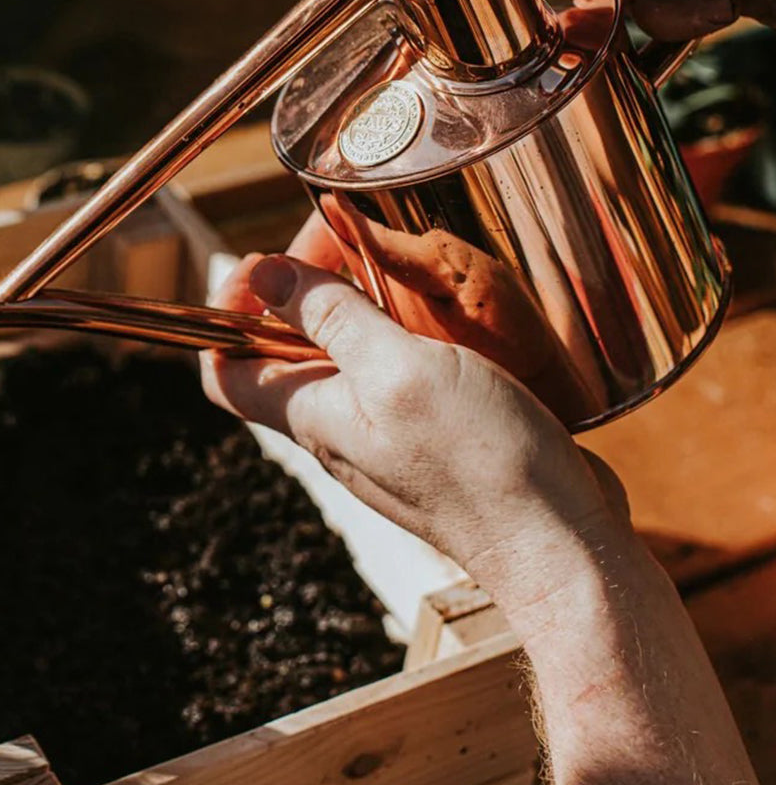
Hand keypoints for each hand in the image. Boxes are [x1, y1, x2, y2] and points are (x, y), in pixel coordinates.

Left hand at [200, 215, 627, 600]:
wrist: (558, 543)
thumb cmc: (479, 462)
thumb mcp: (396, 369)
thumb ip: (330, 320)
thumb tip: (263, 279)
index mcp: (310, 414)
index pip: (226, 369)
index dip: (225, 314)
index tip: (262, 266)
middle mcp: (338, 428)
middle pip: (287, 352)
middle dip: (302, 290)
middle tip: (344, 241)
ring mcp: (386, 436)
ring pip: (346, 361)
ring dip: (357, 306)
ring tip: (393, 261)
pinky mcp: (434, 439)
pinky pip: (398, 376)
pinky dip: (405, 334)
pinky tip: (441, 312)